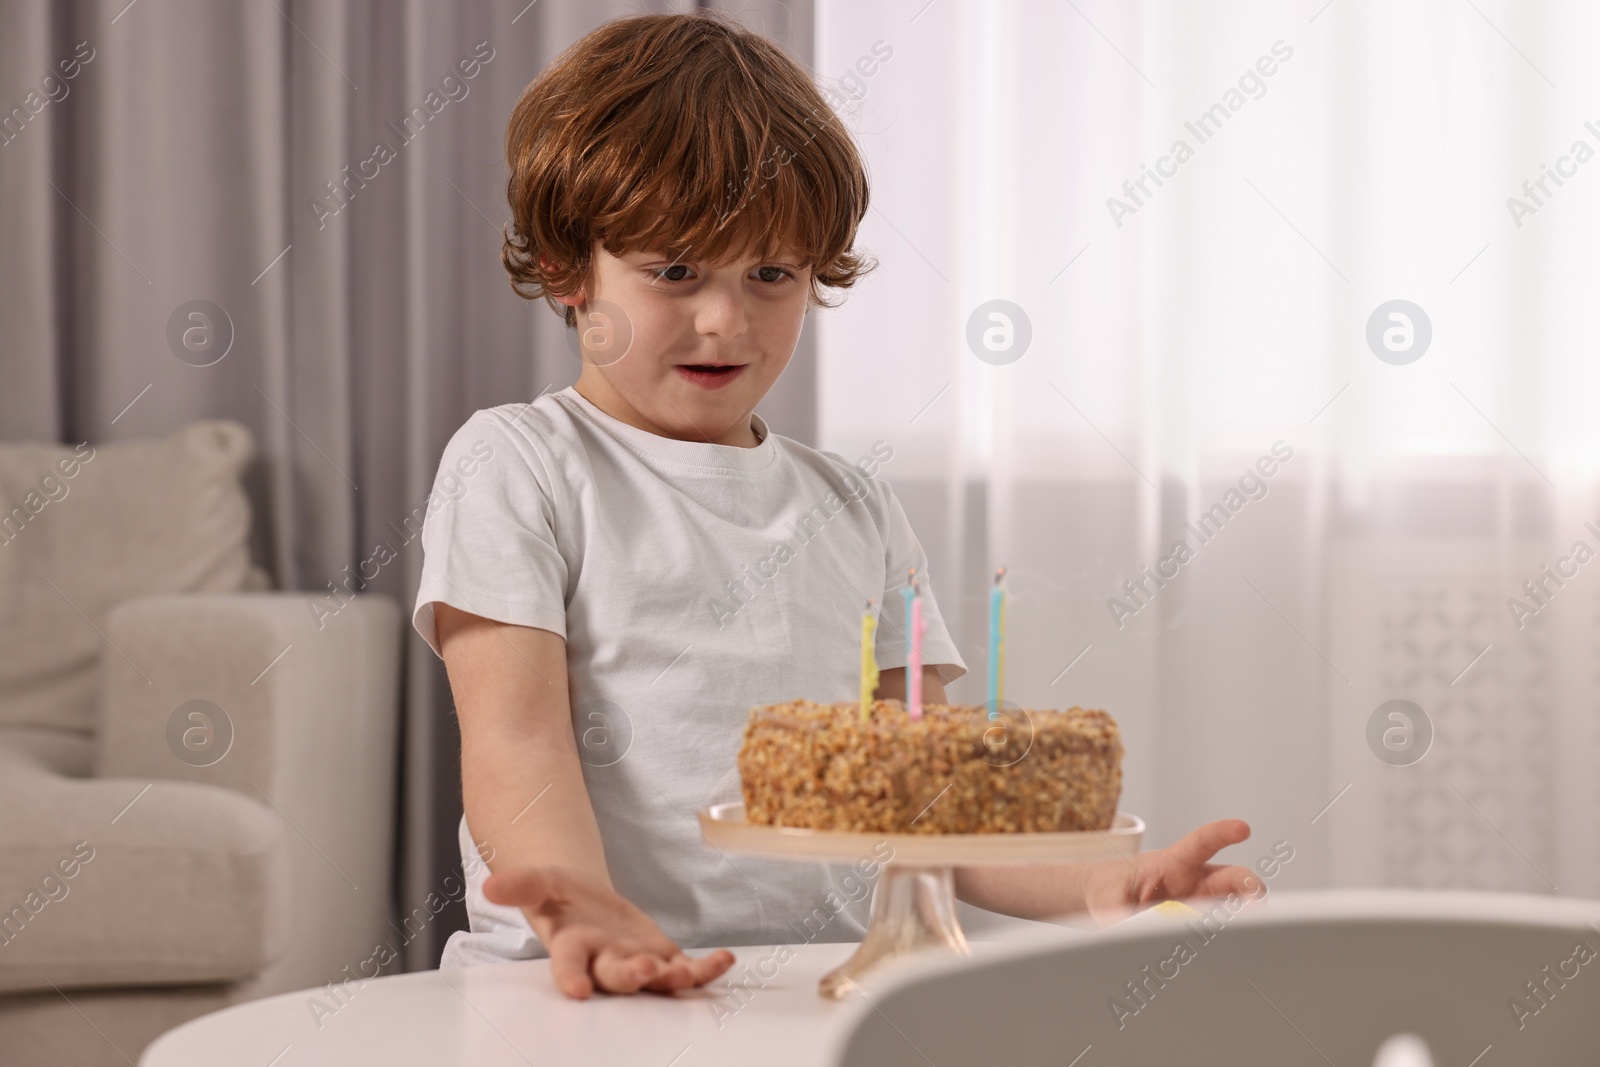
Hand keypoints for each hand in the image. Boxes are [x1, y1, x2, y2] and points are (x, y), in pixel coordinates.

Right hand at [483, 866, 734, 998]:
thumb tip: (491, 884)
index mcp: (572, 948)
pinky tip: (725, 960)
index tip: (576, 991)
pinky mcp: (663, 961)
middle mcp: (604, 963)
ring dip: (672, 978)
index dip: (571, 978)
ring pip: (655, 981)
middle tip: (641, 972)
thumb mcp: (542, 882)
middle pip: (616, 976)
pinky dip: (706, 969)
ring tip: (688, 971)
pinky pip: (686, 971)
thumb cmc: (562, 898)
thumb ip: (521, 884)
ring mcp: (636, 965)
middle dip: (628, 976)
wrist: (587, 905)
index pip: (568, 966)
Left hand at [1081, 819, 1261, 925]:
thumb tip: (1129, 930)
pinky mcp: (1204, 925)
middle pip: (1233, 878)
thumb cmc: (1112, 890)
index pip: (1200, 843)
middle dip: (1250, 888)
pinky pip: (1222, 932)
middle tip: (1257, 903)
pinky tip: (1225, 953)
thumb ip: (1118, 912)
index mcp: (1172, 864)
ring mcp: (1204, 903)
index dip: (1221, 834)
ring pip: (1235, 908)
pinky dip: (1229, 941)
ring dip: (1245, 920)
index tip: (1243, 828)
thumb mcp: (1108, 898)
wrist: (1109, 900)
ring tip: (1242, 937)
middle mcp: (1195, 881)